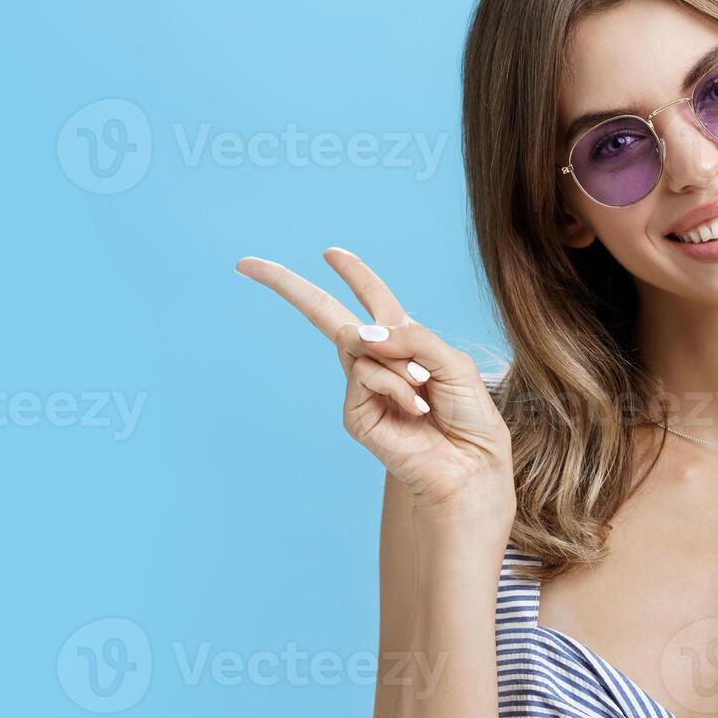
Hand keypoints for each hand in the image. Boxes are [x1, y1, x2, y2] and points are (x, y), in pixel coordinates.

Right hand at [237, 249, 512, 516]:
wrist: (469, 464)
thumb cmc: (467, 415)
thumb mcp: (451, 362)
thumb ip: (411, 337)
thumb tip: (361, 332)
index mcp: (403, 342)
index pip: (373, 301)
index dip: (354, 274)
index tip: (330, 253)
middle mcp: (377, 361)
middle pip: (327, 314)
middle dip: (289, 286)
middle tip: (248, 264)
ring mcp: (362, 388)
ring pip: (357, 342)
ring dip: (399, 363)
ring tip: (424, 391)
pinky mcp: (355, 415)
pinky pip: (365, 375)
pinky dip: (395, 386)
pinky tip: (415, 408)